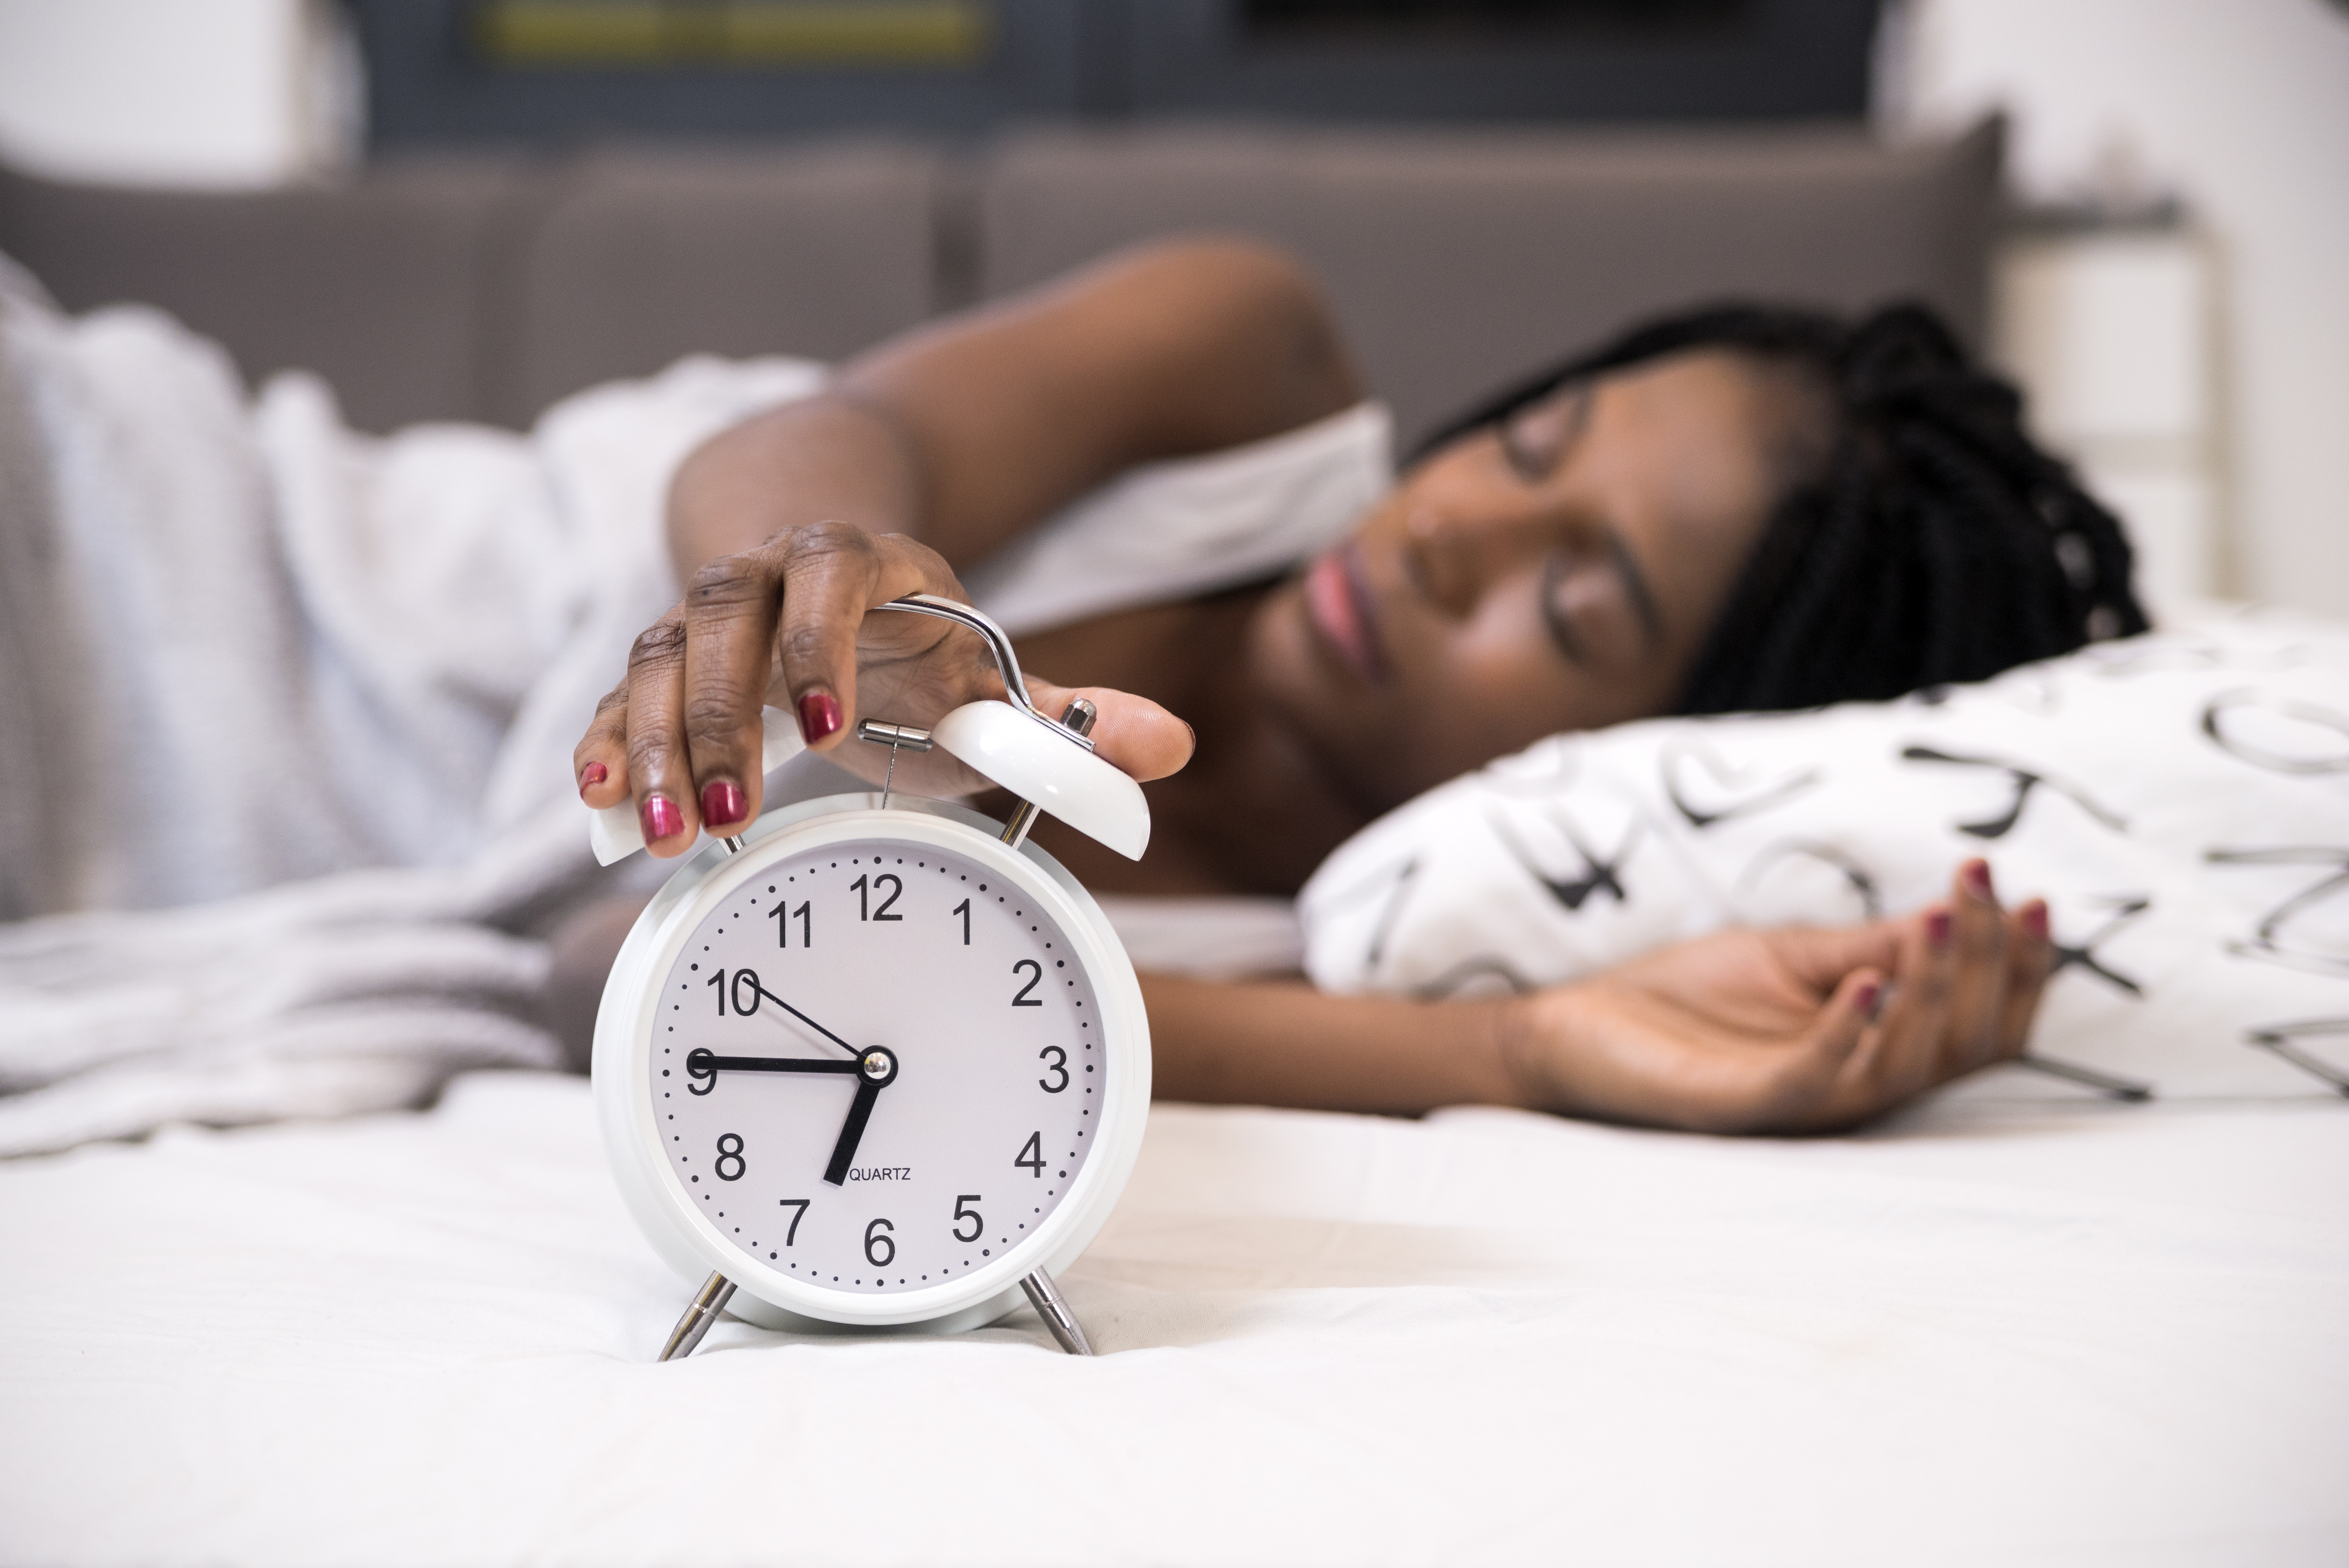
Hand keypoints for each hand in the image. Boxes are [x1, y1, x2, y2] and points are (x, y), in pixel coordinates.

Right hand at [572, 522, 1194, 855]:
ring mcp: (697, 616)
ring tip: (659, 834)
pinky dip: (601, 743)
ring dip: (650, 745)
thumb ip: (1068, 716)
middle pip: (718, 620)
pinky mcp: (656, 664)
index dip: (823, 643)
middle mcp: (761, 574)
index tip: (828, 728)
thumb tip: (1168, 747)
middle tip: (731, 814)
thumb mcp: (988, 678)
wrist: (823, 578)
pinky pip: (611, 693)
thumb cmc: (916, 649)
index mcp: (852, 562)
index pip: (829, 578)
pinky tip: (597, 803)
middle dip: (716, 719)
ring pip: (653, 657)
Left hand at [1497, 859, 2052, 1133]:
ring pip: (1904, 1064)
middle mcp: (1857, 1085)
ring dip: (1929, 988)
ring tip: (1937, 918)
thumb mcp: (1794, 956)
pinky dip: (1845, 1032)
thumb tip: (1959, 910)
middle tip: (1980, 891)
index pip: (1978, 1024)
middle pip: (1961, 1045)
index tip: (2031, 895)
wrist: (1586, 1023)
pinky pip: (1815, 1081)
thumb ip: (1873, 946)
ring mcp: (1805, 1102)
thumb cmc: (1690, 997)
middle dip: (1986, 966)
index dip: (2016, 968)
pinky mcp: (1747, 1107)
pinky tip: (1864, 981)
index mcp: (1876, 1050)